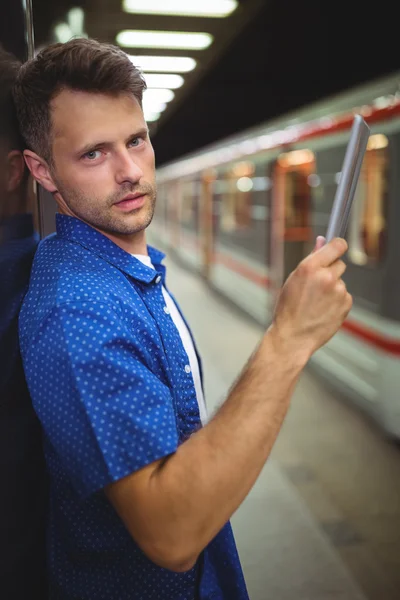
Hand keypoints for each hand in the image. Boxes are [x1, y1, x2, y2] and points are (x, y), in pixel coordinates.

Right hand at [270, 237, 351, 361]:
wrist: (293, 337)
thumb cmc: (288, 308)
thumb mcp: (294, 279)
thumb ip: (311, 259)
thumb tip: (322, 241)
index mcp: (310, 267)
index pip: (337, 245)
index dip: (337, 245)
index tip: (336, 248)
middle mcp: (327, 277)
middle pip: (339, 263)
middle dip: (331, 270)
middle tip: (317, 285)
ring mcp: (338, 291)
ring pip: (340, 282)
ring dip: (332, 288)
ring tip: (316, 303)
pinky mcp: (346, 304)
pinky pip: (344, 296)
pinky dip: (336, 301)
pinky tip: (323, 310)